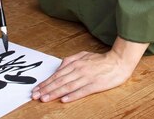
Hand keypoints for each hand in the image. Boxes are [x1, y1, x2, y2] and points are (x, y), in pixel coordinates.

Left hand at [32, 37, 148, 102]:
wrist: (119, 61)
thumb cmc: (101, 60)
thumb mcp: (83, 55)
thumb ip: (70, 60)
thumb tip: (59, 67)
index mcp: (75, 63)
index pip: (57, 75)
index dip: (46, 83)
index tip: (36, 89)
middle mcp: (79, 70)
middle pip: (59, 81)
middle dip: (45, 89)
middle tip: (35, 96)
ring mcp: (87, 78)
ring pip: (67, 86)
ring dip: (54, 93)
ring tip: (44, 99)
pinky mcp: (95, 84)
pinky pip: (82, 91)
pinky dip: (72, 96)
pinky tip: (64, 100)